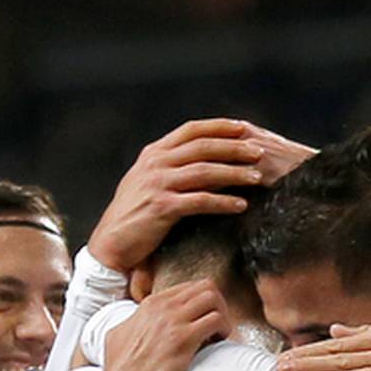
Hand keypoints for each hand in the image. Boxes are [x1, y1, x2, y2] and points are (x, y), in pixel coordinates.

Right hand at [86, 120, 306, 272]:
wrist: (110, 243)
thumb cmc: (133, 215)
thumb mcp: (146, 181)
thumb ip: (168, 166)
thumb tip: (199, 157)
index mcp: (154, 153)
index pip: (192, 130)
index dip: (219, 127)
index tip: (244, 128)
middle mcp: (156, 163)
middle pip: (204, 147)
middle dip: (235, 148)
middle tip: (260, 152)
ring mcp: (158, 184)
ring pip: (205, 171)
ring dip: (235, 173)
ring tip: (258, 178)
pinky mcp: (162, 208)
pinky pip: (201, 201)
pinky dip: (223, 202)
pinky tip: (241, 205)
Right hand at [88, 280, 231, 370]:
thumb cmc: (118, 370)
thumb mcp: (119, 333)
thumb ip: (134, 322)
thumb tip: (137, 322)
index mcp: (150, 304)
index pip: (189, 287)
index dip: (202, 303)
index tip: (203, 320)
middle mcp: (163, 307)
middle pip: (205, 287)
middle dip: (218, 305)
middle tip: (217, 326)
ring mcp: (174, 321)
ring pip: (213, 299)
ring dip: (222, 316)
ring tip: (218, 335)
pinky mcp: (184, 340)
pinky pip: (216, 321)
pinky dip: (223, 330)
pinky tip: (217, 343)